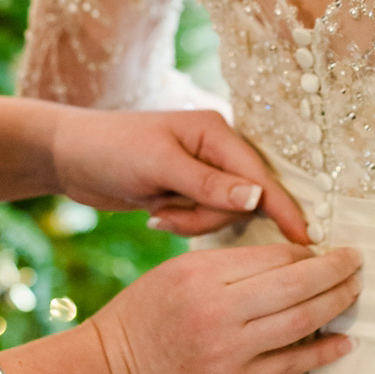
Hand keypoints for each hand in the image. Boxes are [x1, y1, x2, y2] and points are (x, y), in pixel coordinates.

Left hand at [49, 107, 308, 242]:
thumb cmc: (111, 150)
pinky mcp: (188, 191)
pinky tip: (153, 213)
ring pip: (222, 215)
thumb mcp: (158, 166)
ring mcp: (204, 172)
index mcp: (217, 132)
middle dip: (206, 217)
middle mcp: (217, 150)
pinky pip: (201, 219)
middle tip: (166, 213)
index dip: (283, 209)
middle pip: (242, 201)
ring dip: (190, 222)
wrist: (68, 156)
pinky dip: (180, 223)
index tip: (306, 242)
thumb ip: (208, 184)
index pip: (261, 177)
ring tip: (155, 212)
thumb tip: (257, 198)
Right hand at [89, 242, 360, 373]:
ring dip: (335, 303)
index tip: (324, 249)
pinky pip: (290, 366)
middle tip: (356, 262)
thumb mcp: (180, 269)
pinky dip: (323, 351)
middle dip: (335, 271)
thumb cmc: (146, 312)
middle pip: (296, 285)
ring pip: (300, 322)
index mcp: (202, 274)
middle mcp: (218, 311)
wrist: (114, 368)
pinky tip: (345, 339)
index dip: (306, 252)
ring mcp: (228, 352)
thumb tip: (292, 258)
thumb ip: (231, 263)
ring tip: (354, 291)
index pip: (273, 256)